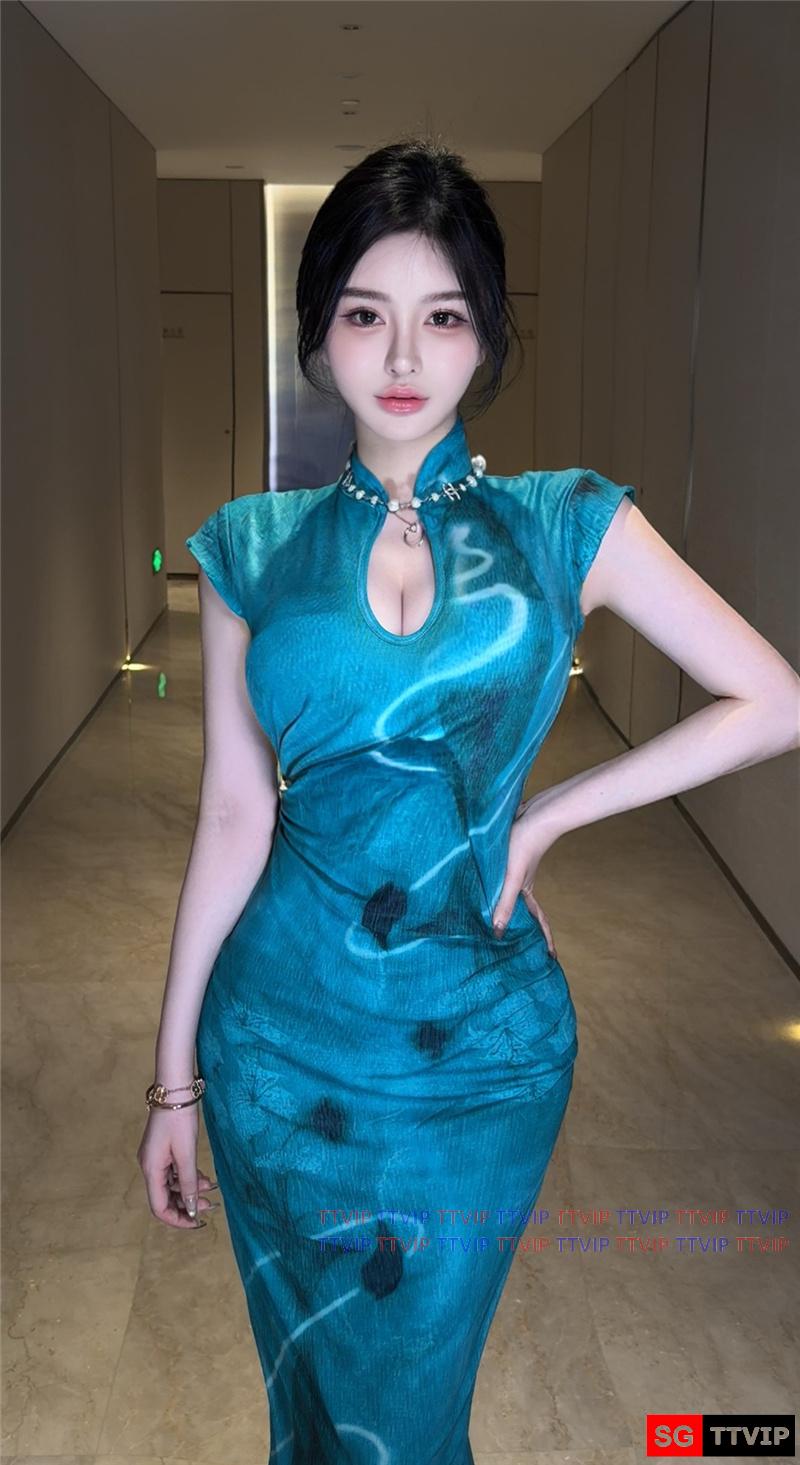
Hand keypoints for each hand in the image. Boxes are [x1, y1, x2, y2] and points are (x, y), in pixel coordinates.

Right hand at [137, 1104, 218, 1229]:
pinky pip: (173, 1171)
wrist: (175, 1089)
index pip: (159, 1207)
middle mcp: (149, 1166)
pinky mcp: (162, 1150)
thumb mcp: (186, 1154)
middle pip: (165, 1197)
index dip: (177, 1219)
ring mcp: (155, 1158)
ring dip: (189, 1189)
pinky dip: (187, 1177)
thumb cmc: (179, 1120)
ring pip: (171, 1185)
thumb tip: (190, 1209)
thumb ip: (187, 1184)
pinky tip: (203, 1177)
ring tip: (211, 1187)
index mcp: (151, 1170)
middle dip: (186, 1204)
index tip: (197, 1222)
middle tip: (210, 1205)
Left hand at [491, 792, 561, 955]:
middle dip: (522, 927)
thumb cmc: (524, 845)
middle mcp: (522, 883)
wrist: (535, 814)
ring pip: (509, 893)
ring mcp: (515, 869)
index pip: (537, 921)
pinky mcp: (508, 855)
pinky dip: (494, 885)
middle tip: (517, 945)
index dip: (544, 939)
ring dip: (504, 905)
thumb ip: (504, 903)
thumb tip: (497, 932)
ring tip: (493, 918)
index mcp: (526, 891)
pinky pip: (500, 877)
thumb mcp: (511, 877)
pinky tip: (483, 884)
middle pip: (522, 910)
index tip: (552, 957)